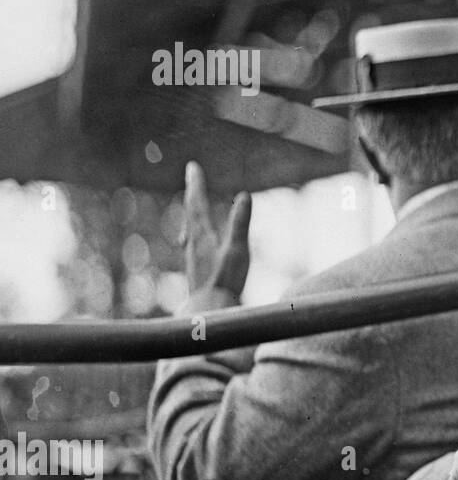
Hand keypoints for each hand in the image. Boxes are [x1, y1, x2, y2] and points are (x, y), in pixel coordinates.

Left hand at [182, 162, 251, 298]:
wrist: (210, 313)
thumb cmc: (226, 282)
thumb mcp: (238, 250)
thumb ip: (240, 223)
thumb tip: (244, 195)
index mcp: (202, 236)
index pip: (196, 203)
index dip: (195, 184)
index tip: (192, 166)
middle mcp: (194, 244)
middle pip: (190, 213)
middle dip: (193, 193)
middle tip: (192, 177)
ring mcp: (194, 257)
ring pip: (190, 228)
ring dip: (192, 213)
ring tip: (192, 206)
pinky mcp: (198, 269)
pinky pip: (194, 243)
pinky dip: (195, 232)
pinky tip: (194, 242)